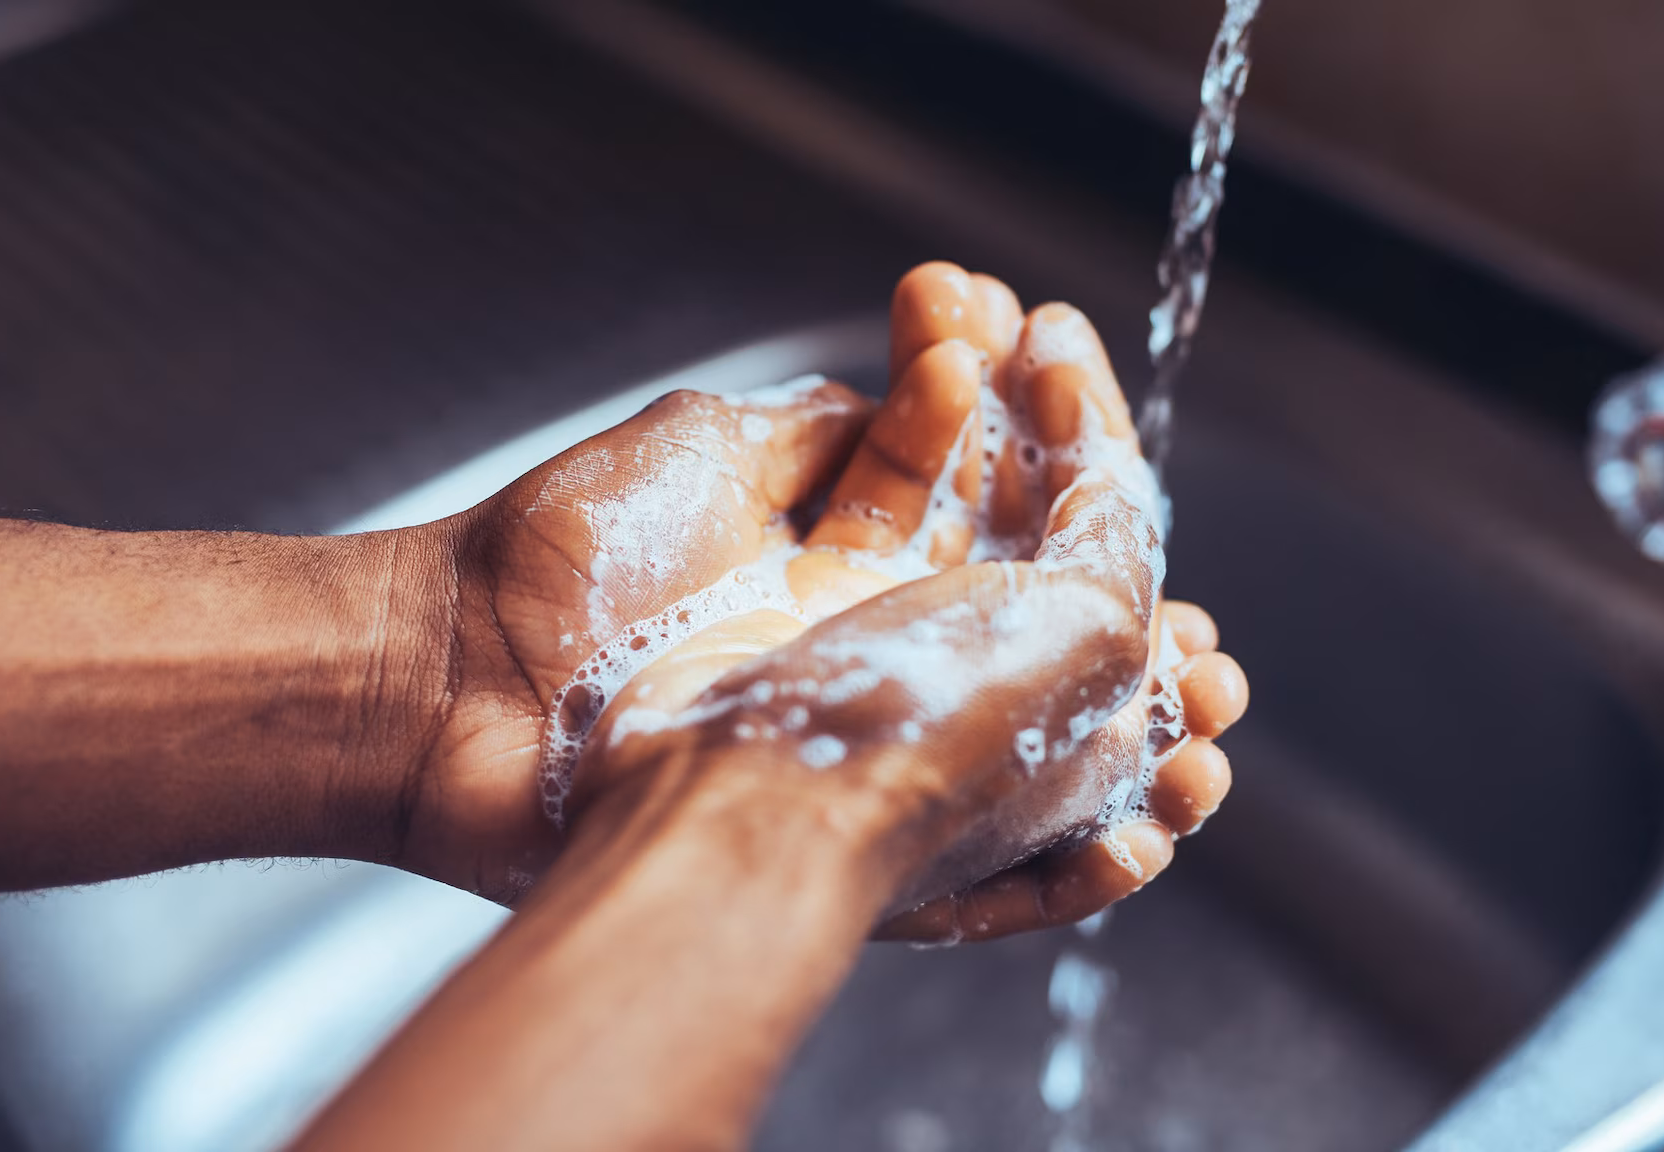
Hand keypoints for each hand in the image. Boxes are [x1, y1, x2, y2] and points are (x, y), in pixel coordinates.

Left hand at [421, 262, 1242, 931]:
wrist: (449, 678)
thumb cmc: (565, 554)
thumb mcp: (714, 443)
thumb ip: (829, 430)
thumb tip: (927, 395)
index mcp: (846, 558)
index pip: (993, 523)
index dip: (1072, 498)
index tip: (1143, 525)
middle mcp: (863, 654)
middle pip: (1034, 655)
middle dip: (1138, 645)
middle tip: (1214, 647)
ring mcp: (851, 751)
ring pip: (1027, 761)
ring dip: (1131, 749)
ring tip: (1211, 726)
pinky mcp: (829, 845)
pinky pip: (977, 872)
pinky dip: (1067, 859)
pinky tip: (1143, 831)